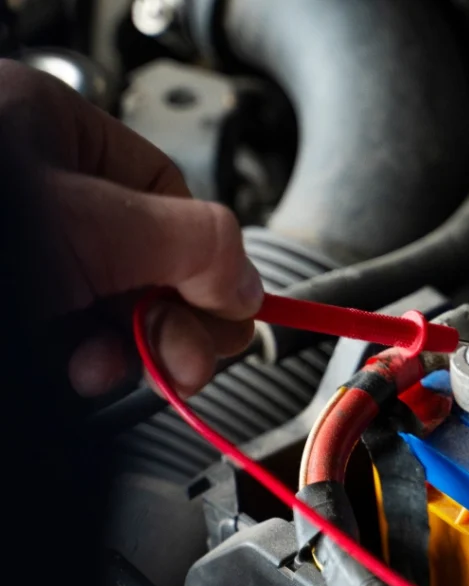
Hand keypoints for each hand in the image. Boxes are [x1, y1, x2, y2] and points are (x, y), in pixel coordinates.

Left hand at [0, 59, 263, 396]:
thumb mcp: (94, 228)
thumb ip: (195, 244)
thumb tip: (247, 279)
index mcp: (54, 134)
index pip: (172, 200)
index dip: (210, 264)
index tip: (229, 316)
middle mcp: (38, 191)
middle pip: (149, 260)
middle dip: (168, 319)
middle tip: (177, 358)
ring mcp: (26, 257)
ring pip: (112, 309)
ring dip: (125, 351)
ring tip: (100, 365)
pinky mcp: (18, 311)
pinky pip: (75, 339)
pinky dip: (85, 364)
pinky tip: (73, 370)